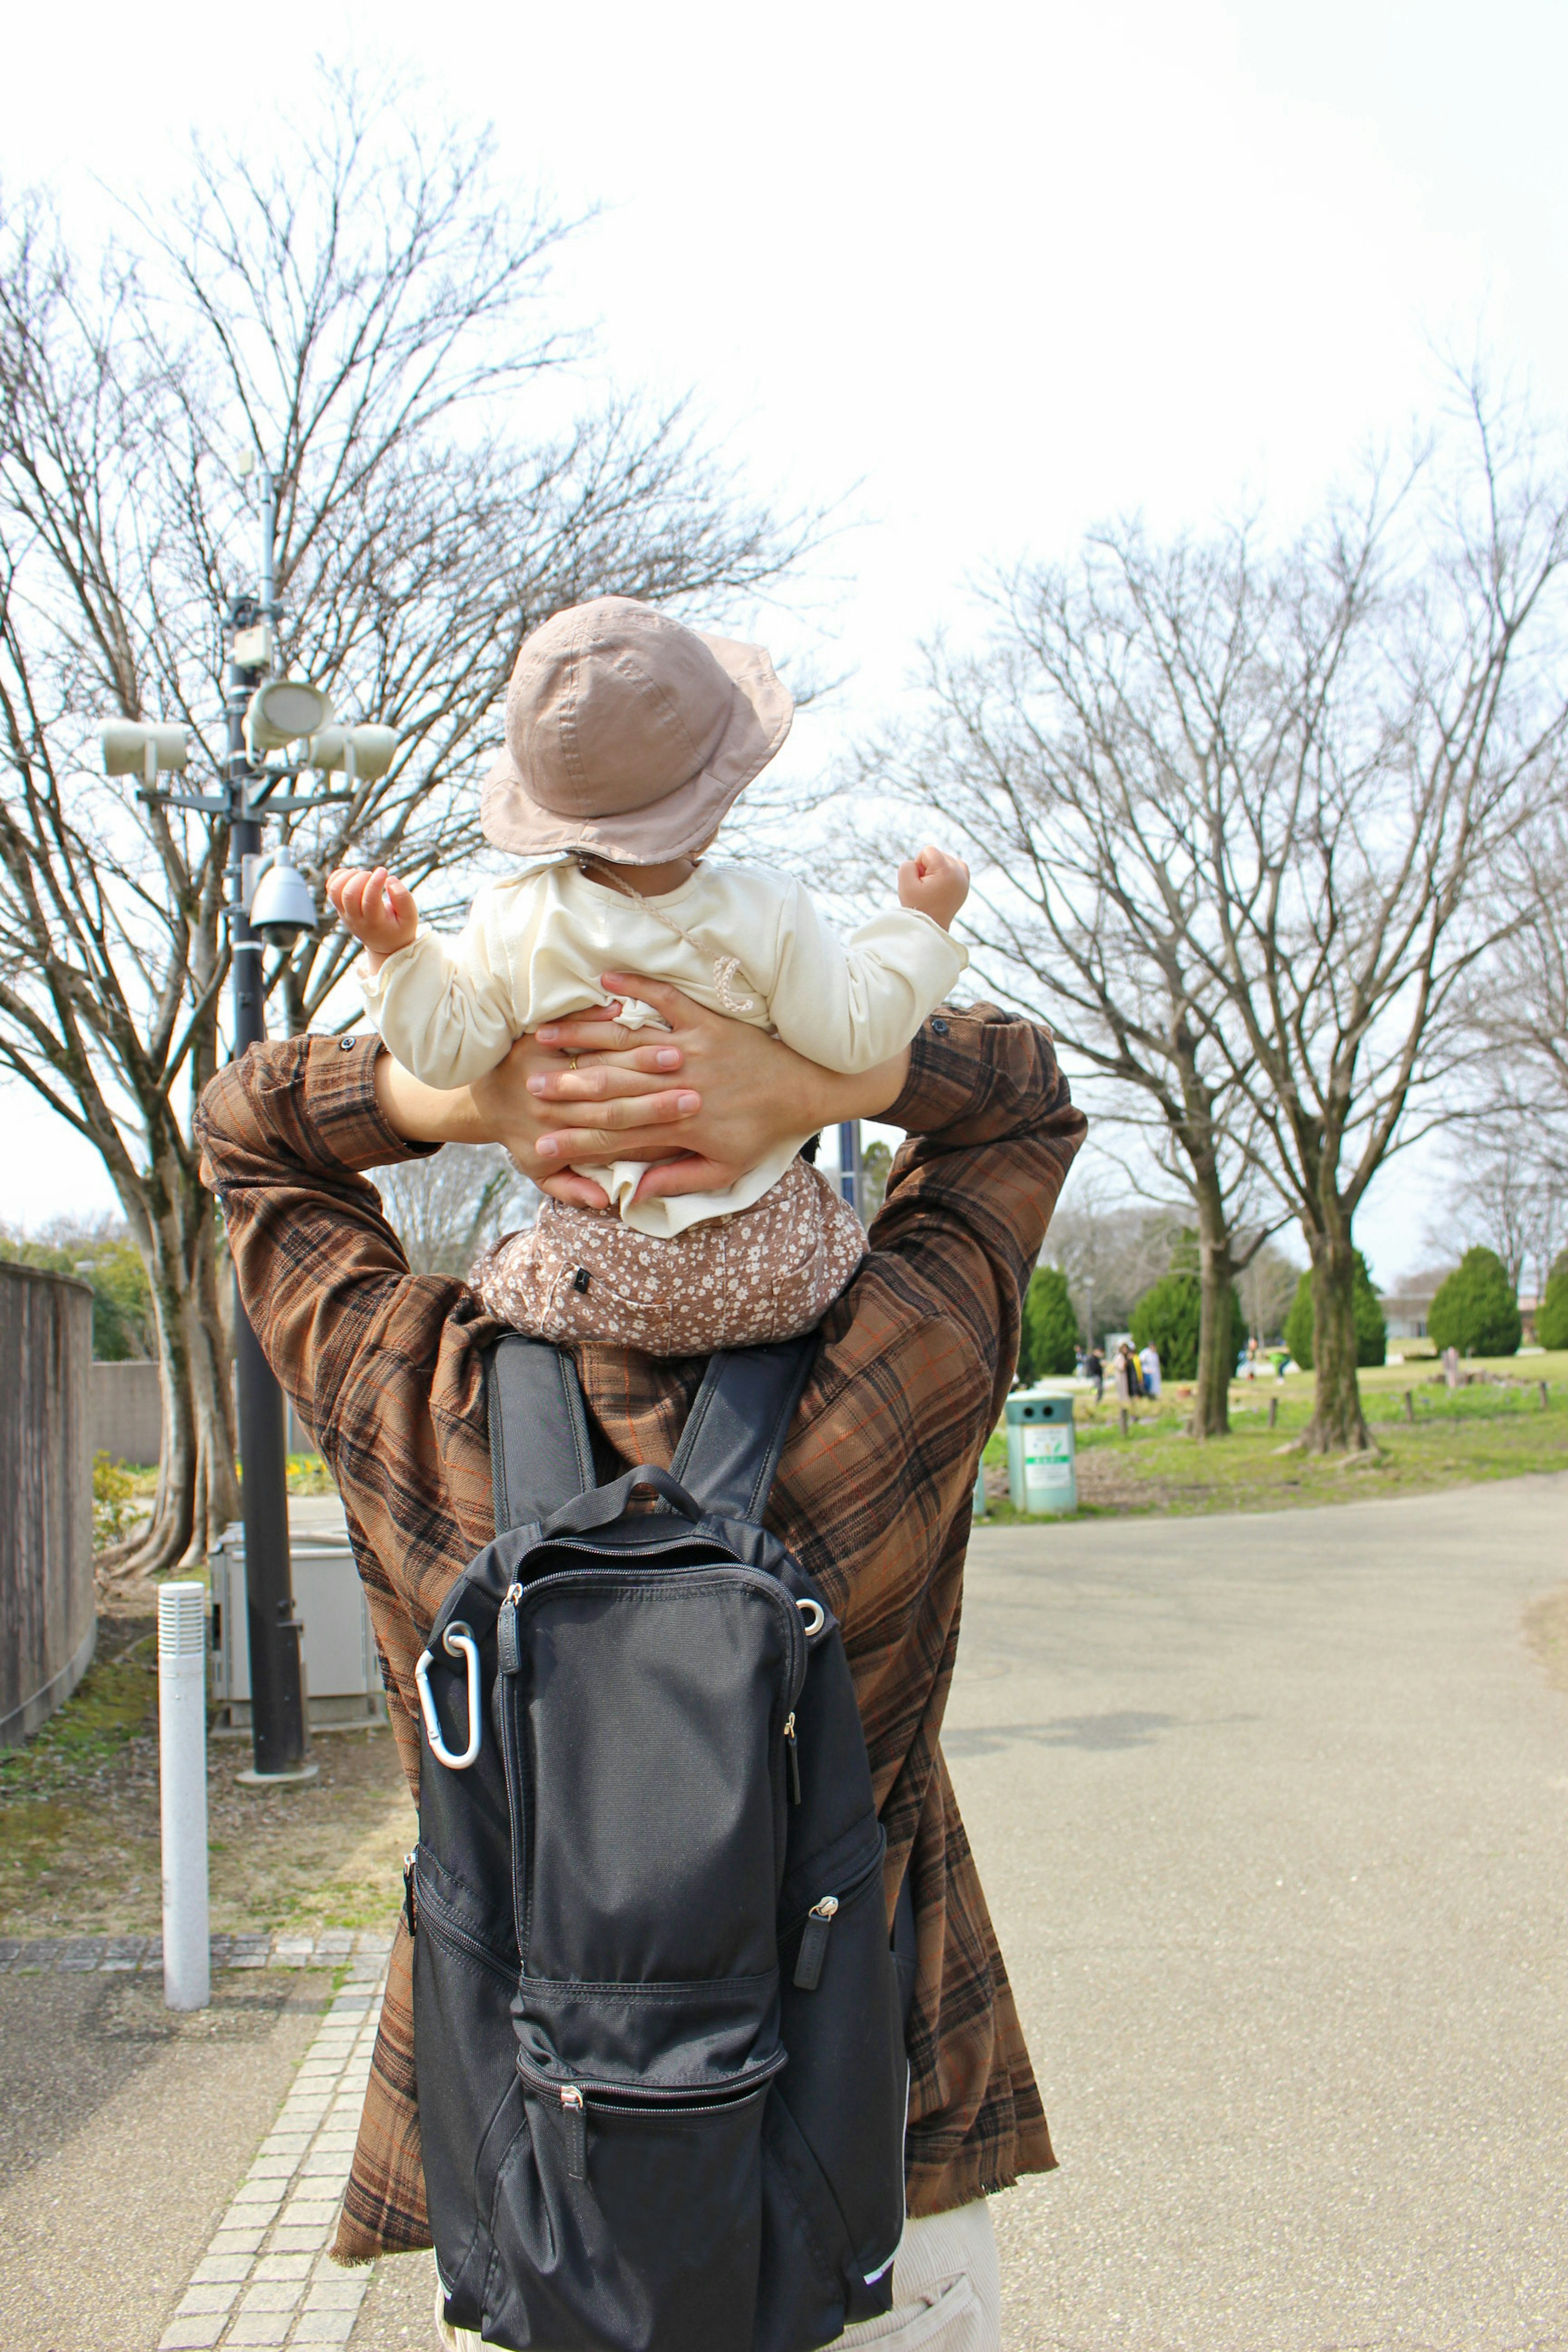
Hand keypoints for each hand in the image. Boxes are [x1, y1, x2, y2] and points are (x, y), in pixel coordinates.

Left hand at [327, 865, 418, 972]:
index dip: (375, 883)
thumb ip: (403, 899)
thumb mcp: (410, 917)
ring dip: (348, 876)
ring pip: (335, 890)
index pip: (369, 901)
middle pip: (349, 895)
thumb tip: (389, 879)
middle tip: (374, 875)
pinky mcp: (340, 907)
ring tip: (364, 875)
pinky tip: (355, 875)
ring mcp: (345, 914)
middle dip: (362, 878)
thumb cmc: (399, 927)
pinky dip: (339, 876)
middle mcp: (356, 920)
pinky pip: (331, 888)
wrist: (384, 943)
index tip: (384, 871)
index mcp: (375, 924)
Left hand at [373, 1008, 702, 1204]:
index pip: (618, 1130)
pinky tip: (619, 1009)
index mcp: (562, 1134)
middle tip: (696, 1082)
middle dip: (658, 1087)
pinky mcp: (535, 1042)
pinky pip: (566, 1025)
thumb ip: (573, 1190)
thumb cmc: (520, 1139)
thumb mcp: (540, 1175)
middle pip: (616, 1092)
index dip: (656, 1120)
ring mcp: (544, 1068)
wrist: (481, 1102)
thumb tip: (607, 1202)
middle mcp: (555, 1102)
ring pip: (596, 1058)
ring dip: (636, 1052)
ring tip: (674, 1048)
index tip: (693, 1110)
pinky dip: (590, 1016)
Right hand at [528, 975, 908, 1201]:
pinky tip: (605, 980)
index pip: (618, 1132)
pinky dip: (635, 987)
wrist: (805, 1089)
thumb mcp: (724, 1169)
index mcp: (681, 1125)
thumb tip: (631, 1194)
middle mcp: (679, 1084)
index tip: (543, 1142)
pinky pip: (665, 998)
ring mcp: (691, 1048)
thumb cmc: (762, 1131)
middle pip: (612, 1086)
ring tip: (544, 1037)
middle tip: (528, 1088)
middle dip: (566, 1088)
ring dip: (583, 1038)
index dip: (578, 1138)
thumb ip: (676, 1180)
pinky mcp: (705, 1021)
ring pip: (627, 1043)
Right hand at [897, 845, 968, 930]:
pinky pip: (956, 866)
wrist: (931, 926)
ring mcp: (964, 878)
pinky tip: (942, 884)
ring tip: (934, 887)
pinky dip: (947, 871)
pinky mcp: (965, 884)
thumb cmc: (917, 906)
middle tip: (927, 888)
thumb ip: (907, 865)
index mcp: (946, 871)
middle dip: (928, 867)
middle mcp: (959, 872)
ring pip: (946, 859)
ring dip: (937, 869)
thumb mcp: (904, 883)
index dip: (918, 865)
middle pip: (938, 854)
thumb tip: (919, 863)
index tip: (921, 882)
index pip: (928, 851)